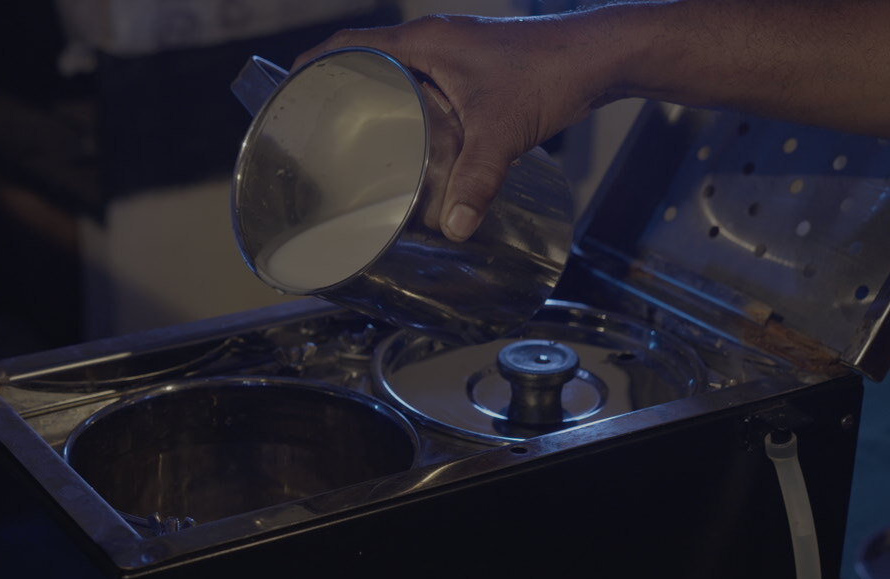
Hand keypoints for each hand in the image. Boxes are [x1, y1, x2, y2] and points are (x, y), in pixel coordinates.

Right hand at [295, 14, 613, 240]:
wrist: (601, 55)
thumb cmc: (551, 71)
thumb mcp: (503, 130)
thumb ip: (477, 179)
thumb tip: (453, 226)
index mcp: (424, 41)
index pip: (348, 43)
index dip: (312, 64)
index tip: (288, 90)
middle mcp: (434, 41)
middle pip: (367, 58)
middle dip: (338, 90)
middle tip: (317, 129)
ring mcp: (454, 53)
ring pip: (397, 72)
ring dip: (374, 99)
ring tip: (353, 141)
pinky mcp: (474, 69)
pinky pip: (424, 83)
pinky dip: (408, 106)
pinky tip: (411, 140)